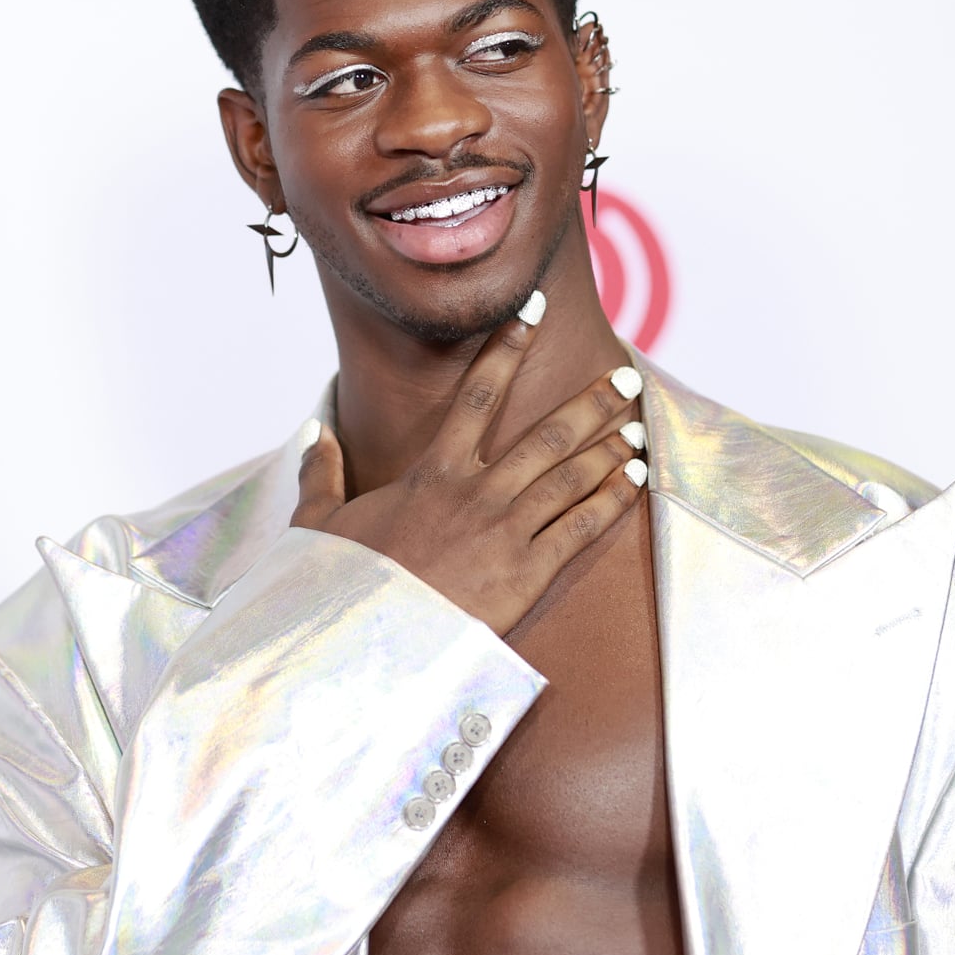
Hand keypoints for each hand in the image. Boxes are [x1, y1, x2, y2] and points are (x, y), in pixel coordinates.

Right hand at [290, 297, 647, 635]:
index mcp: (432, 474)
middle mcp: (476, 493)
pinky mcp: (526, 574)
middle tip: (623, 373)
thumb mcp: (319, 526)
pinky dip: (612, 500)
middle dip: (591, 402)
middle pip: (546, 434)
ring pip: (570, 476)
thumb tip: (316, 434)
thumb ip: (321, 475)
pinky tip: (636, 480)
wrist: (364, 643)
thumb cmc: (341, 588)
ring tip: (638, 427)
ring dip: (609, 448)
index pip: (477, 395)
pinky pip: (580, 528)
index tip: (533, 312)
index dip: (507, 348)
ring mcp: (505, 532)